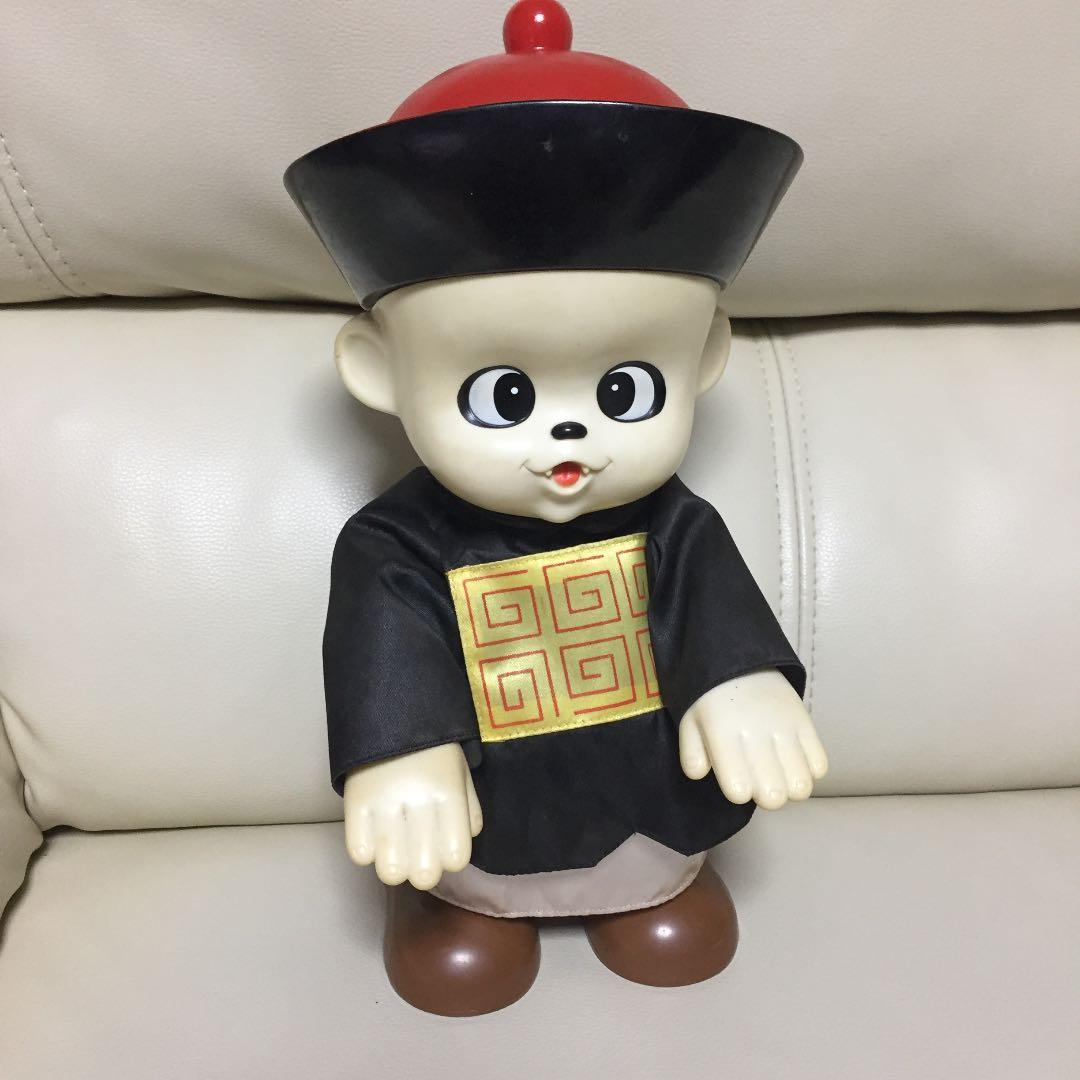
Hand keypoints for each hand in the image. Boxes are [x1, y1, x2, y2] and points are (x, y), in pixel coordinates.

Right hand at [343, 743, 482, 889]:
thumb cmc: (432, 748)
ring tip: (396, 851)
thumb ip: (468, 811)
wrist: (392, 707)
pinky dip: (367, 852)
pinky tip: (373, 838)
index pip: (457, 856)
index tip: (445, 847)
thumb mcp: (461, 772)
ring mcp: (384, 802)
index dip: (451, 858)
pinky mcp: (354, 801)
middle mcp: (418, 800)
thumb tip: (458, 852)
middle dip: (424, 871)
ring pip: (390, 870)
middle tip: (419, 856)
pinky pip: (358, 852)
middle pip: (424, 873)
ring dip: (395, 867)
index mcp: (449, 791)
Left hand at [678, 669, 827, 809]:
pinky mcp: (806, 721)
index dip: (738, 792)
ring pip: (801, 787)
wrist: (739, 656)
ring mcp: (785, 727)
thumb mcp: (690, 721)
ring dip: (789, 786)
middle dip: (765, 795)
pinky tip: (791, 758)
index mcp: (722, 733)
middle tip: (758, 778)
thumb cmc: (710, 697)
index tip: (736, 780)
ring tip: (777, 771)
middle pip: (774, 796)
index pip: (738, 789)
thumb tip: (701, 775)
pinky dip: (808, 769)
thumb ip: (691, 754)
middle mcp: (756, 732)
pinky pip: (820, 766)